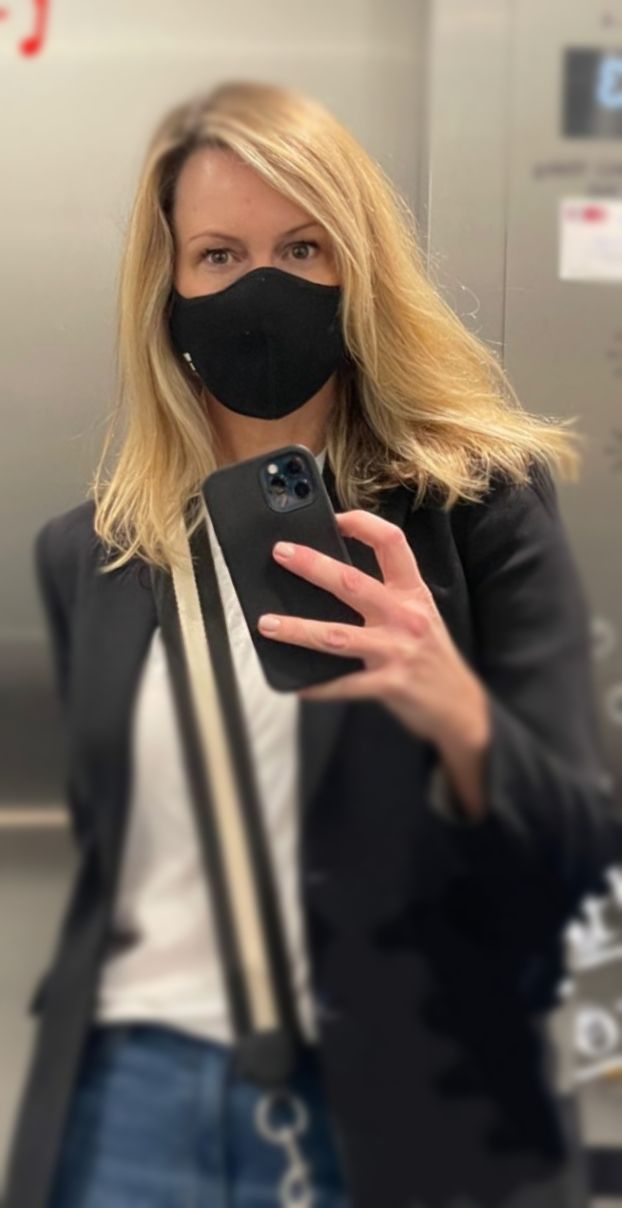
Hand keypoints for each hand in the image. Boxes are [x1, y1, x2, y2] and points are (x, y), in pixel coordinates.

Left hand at [256, 509, 490, 755]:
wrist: (460, 707)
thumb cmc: (431, 657)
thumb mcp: (419, 616)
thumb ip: (386, 597)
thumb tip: (331, 579)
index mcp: (413, 593)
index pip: (391, 543)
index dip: (362, 523)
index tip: (333, 518)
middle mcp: (405, 616)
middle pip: (353, 582)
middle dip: (313, 566)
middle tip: (281, 553)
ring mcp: (396, 651)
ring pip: (338, 634)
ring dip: (298, 628)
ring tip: (267, 624)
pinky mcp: (389, 684)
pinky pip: (344, 684)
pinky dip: (317, 685)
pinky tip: (297, 684)